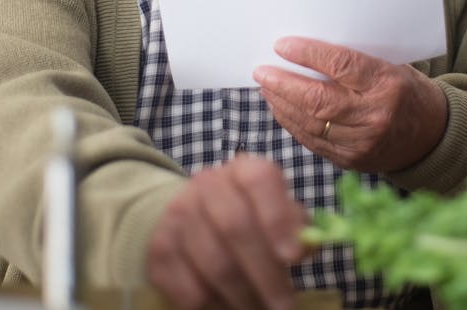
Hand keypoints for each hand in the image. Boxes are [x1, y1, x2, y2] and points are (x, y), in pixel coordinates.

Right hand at [145, 155, 306, 309]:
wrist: (193, 215)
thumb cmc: (249, 215)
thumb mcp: (277, 211)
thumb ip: (295, 225)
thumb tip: (306, 246)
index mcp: (243, 170)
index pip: (259, 180)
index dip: (277, 218)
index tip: (293, 257)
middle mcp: (207, 186)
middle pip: (235, 228)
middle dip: (265, 274)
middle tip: (284, 306)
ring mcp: (179, 216)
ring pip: (214, 264)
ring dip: (243, 297)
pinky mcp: (160, 250)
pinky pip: (189, 290)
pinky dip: (215, 307)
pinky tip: (230, 309)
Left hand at [253, 37, 447, 172]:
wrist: (431, 137)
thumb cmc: (407, 92)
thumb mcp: (391, 67)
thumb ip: (355, 64)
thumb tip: (306, 52)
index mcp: (387, 84)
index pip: (341, 65)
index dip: (307, 54)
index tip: (282, 46)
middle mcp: (374, 116)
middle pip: (318, 100)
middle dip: (284, 84)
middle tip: (262, 70)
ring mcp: (361, 143)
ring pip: (310, 123)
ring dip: (282, 104)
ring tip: (267, 87)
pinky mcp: (350, 160)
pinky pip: (312, 141)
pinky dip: (292, 123)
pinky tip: (281, 108)